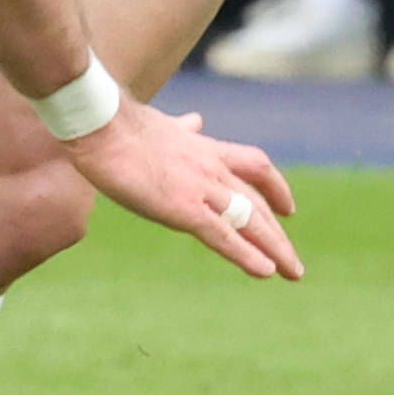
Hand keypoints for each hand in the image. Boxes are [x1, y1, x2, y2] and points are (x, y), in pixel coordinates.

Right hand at [66, 99, 305, 281]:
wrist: (100, 124)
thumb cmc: (118, 124)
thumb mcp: (161, 123)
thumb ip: (182, 128)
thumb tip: (195, 121)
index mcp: (205, 148)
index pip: (254, 167)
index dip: (276, 188)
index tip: (288, 208)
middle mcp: (211, 167)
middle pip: (259, 202)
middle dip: (278, 233)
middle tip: (293, 261)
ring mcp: (200, 188)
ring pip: (250, 220)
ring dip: (275, 249)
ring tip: (293, 272)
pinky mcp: (183, 208)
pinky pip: (224, 236)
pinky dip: (247, 254)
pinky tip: (266, 271)